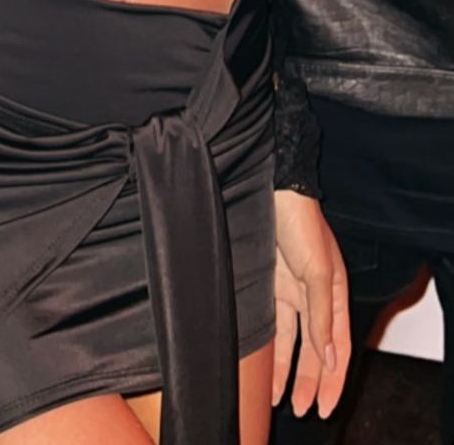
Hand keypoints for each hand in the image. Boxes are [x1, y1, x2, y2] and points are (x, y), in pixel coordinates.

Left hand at [273, 189, 350, 418]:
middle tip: (303, 410)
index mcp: (334, 294)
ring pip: (291, 342)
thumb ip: (322, 315)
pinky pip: (271, 325)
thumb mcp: (317, 271)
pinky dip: (268, 348)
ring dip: (286, 371)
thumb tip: (330, 356)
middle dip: (310, 382)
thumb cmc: (301, 222)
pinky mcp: (268, 285)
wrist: (272, 191)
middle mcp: (314, 297)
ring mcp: (290, 291)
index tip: (327, 406)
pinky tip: (262, 366)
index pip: (338, 347)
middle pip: (315, 350)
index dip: (335, 378)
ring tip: (279, 399)